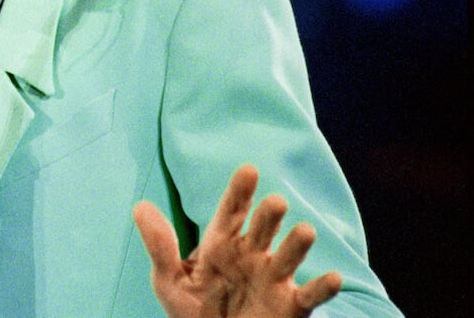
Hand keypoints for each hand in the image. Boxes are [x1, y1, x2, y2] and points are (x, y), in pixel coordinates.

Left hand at [133, 164, 341, 316]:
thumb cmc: (192, 311)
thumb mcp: (169, 281)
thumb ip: (160, 246)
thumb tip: (140, 206)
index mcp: (222, 244)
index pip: (232, 211)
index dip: (240, 191)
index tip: (249, 170)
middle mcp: (252, 255)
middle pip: (263, 229)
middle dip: (269, 216)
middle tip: (275, 202)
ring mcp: (273, 279)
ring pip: (288, 256)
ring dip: (298, 244)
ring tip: (305, 231)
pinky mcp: (290, 307)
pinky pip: (310, 297)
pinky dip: (323, 288)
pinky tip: (334, 278)